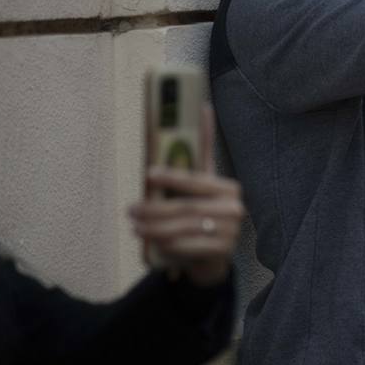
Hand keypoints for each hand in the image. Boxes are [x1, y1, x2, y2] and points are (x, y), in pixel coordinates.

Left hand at [132, 105, 243, 287]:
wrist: (213, 258)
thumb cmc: (201, 214)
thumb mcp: (201, 186)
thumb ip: (200, 154)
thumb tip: (203, 107)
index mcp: (229, 188)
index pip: (197, 180)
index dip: (173, 176)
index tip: (148, 173)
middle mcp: (234, 208)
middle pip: (186, 207)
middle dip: (154, 208)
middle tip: (130, 209)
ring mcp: (231, 232)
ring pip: (183, 227)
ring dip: (154, 227)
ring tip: (134, 226)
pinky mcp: (222, 252)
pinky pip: (188, 246)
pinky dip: (167, 244)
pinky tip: (152, 241)